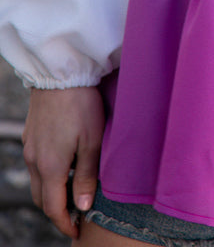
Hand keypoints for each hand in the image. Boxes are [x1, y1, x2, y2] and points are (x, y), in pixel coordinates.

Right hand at [23, 85, 104, 238]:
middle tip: (77, 216)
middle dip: (57, 212)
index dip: (65, 224)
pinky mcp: (30, 135)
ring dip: (52, 194)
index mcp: (51, 166)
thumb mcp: (93, 140)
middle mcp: (35, 161)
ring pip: (37, 183)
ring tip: (73, 193)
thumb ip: (87, 176)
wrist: (60, 72)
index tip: (77, 231)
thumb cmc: (82, 104)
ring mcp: (30, 147)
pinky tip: (65, 167)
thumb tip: (83, 207)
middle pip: (42, 199)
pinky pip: (35, 166)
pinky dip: (48, 176)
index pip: (54, 208)